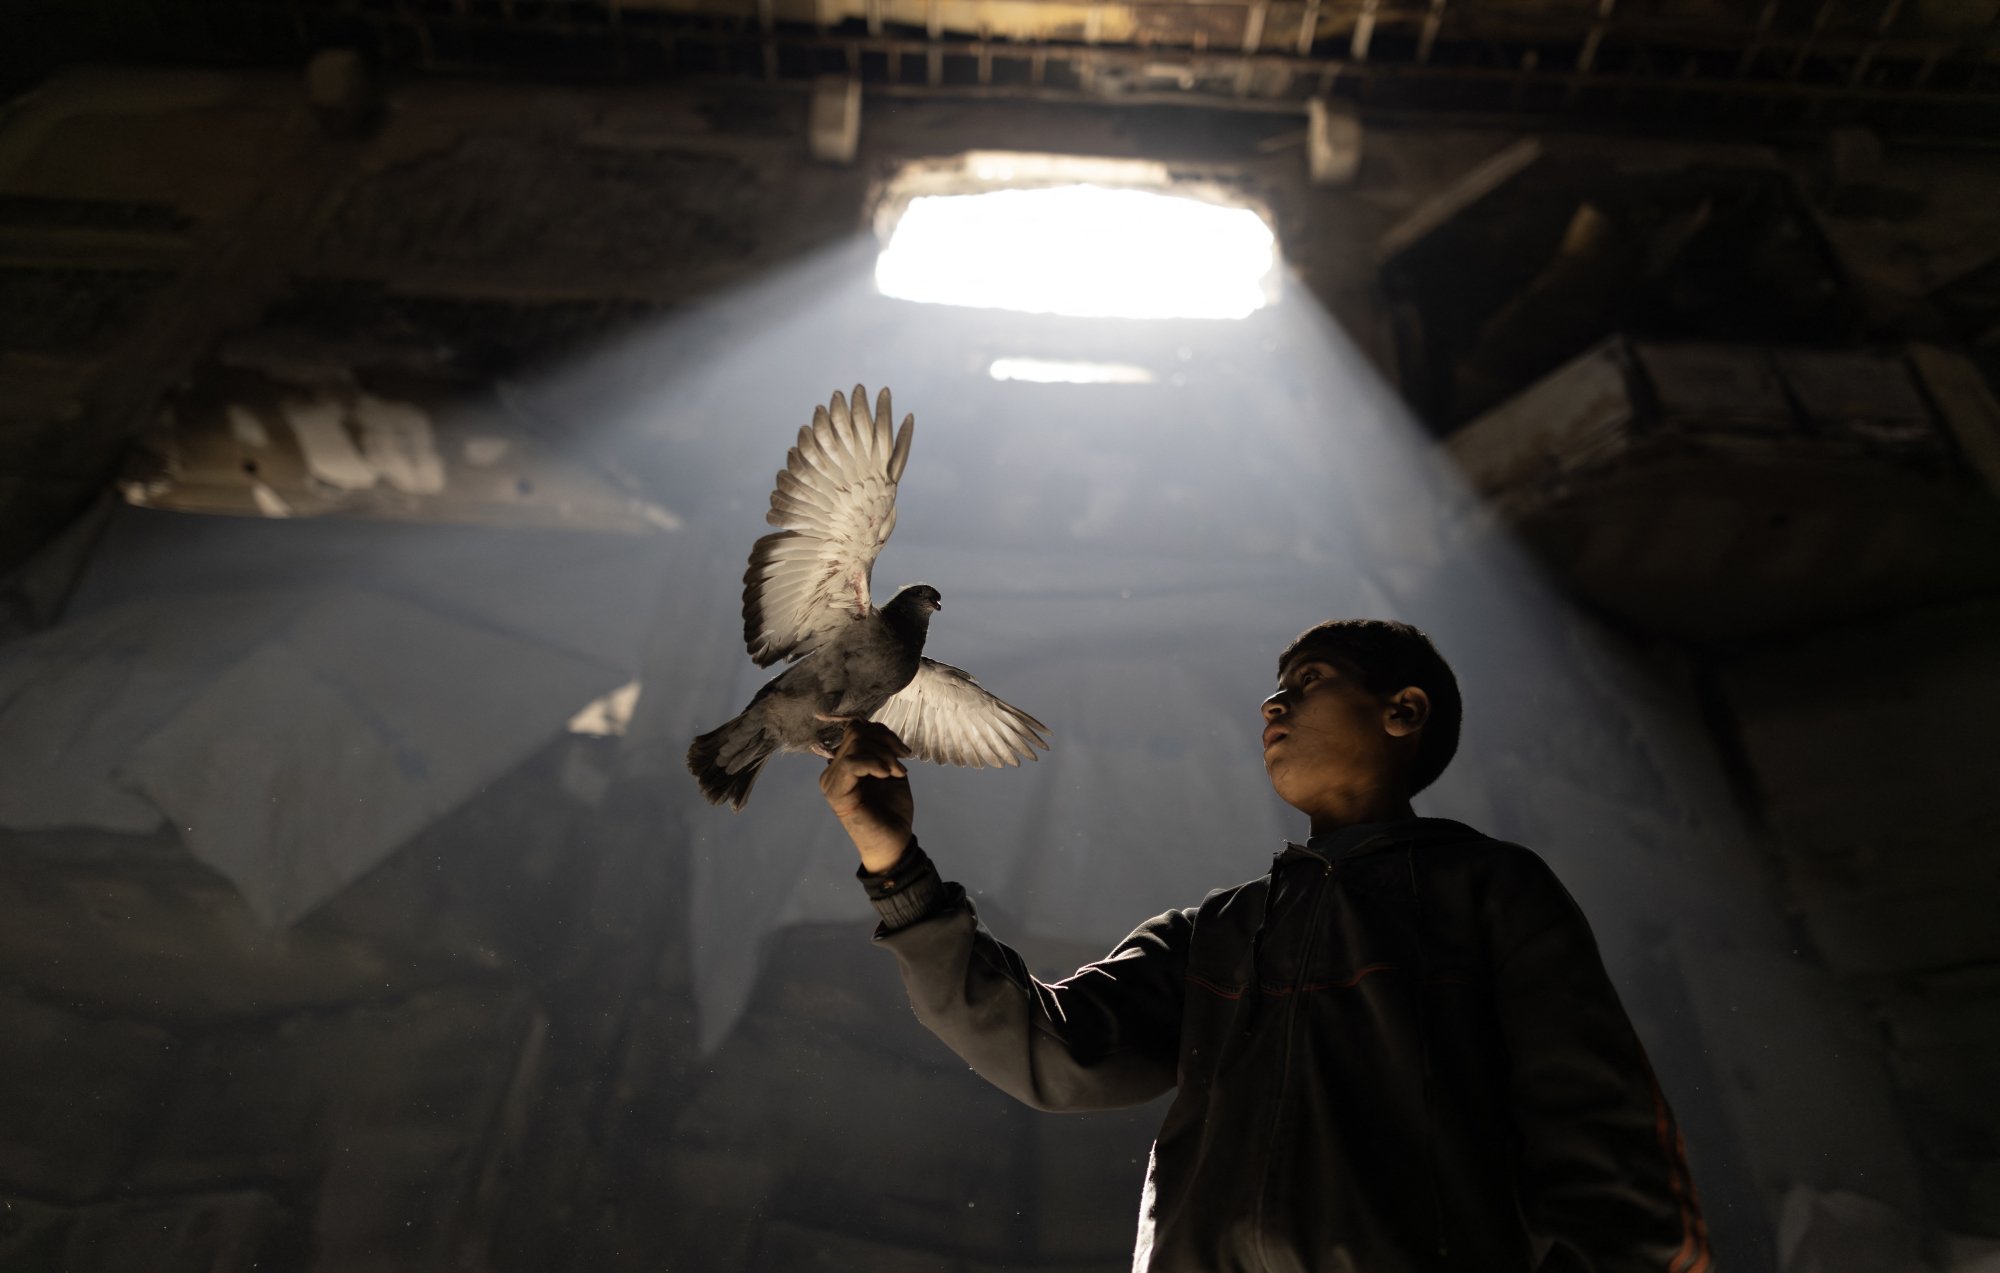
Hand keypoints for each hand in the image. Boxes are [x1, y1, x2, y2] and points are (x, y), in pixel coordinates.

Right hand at [820, 720, 915, 871]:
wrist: (894, 842)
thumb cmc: (892, 810)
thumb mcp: (890, 770)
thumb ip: (880, 749)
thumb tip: (872, 725)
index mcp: (843, 764)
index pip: (855, 729)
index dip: (882, 732)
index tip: (904, 751)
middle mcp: (832, 770)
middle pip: (856, 733)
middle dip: (886, 742)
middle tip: (902, 764)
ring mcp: (831, 781)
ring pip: (855, 744)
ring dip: (884, 755)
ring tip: (898, 773)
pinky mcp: (835, 792)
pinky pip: (851, 762)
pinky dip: (874, 763)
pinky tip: (887, 776)